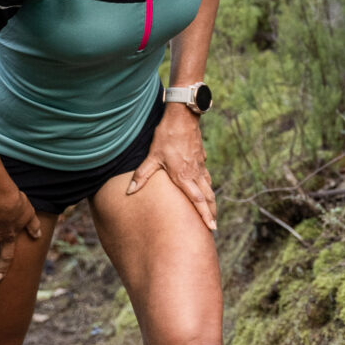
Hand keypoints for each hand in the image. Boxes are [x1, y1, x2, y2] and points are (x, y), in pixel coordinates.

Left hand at [127, 105, 215, 230]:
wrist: (183, 117)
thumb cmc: (167, 136)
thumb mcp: (152, 157)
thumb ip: (142, 175)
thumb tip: (130, 191)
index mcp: (184, 177)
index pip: (197, 201)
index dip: (204, 215)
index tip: (211, 227)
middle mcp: (195, 174)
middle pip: (207, 197)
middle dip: (211, 213)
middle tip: (214, 227)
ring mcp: (200, 166)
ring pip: (209, 188)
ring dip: (211, 201)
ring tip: (212, 212)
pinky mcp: (201, 158)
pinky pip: (206, 176)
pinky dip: (208, 186)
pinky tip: (206, 187)